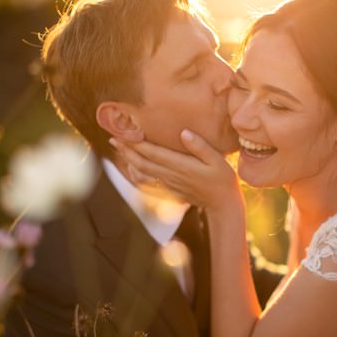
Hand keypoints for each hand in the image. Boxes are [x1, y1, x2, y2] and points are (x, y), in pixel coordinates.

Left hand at [111, 129, 239, 211]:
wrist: (222, 204)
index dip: (136, 142)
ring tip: (119, 149)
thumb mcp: (218, 160)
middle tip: (113, 138)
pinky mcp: (169, 190)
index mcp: (182, 166)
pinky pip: (147, 182)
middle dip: (127, 150)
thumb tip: (183, 133)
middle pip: (142, 162)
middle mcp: (172, 175)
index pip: (153, 152)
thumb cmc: (223, 180)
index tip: (124, 132)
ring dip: (128, 161)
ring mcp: (169, 184)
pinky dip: (136, 174)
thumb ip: (201, 146)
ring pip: (142, 172)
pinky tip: (132, 167)